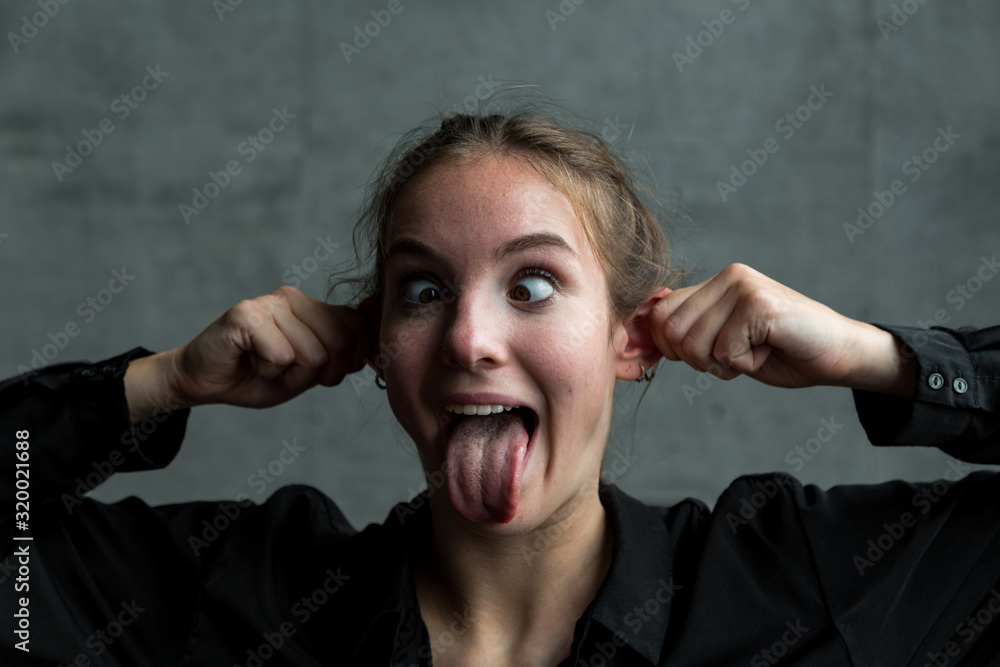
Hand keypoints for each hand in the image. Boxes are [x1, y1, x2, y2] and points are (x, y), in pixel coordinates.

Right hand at [126, 286, 375, 419]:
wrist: (203, 381)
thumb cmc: (256, 375)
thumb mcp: (311, 369)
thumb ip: (343, 348)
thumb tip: (375, 310)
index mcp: (313, 307)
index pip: (359, 327)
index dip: (350, 362)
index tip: (322, 374)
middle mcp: (293, 297)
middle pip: (342, 343)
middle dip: (322, 374)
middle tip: (290, 374)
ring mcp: (269, 303)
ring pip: (313, 354)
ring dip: (290, 376)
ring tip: (266, 367)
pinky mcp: (245, 314)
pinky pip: (281, 356)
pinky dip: (268, 372)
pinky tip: (251, 362)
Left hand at [648, 264, 914, 394]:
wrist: (838, 354)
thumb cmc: (781, 351)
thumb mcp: (725, 341)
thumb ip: (692, 332)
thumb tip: (645, 338)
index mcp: (715, 283)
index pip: (658, 314)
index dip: (668, 347)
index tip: (703, 357)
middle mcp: (727, 277)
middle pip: (671, 332)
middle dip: (698, 360)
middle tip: (735, 356)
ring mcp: (743, 287)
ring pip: (694, 344)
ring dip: (724, 364)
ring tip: (754, 350)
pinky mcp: (758, 304)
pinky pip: (725, 352)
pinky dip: (745, 365)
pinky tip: (770, 349)